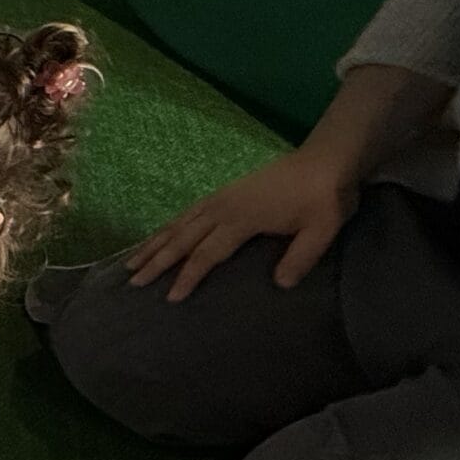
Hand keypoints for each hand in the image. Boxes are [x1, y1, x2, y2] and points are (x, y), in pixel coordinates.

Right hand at [127, 149, 357, 301]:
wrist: (327, 160)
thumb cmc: (325, 197)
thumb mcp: (322, 229)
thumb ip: (301, 257)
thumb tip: (280, 285)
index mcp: (242, 219)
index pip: (207, 254)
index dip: (187, 276)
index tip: (170, 298)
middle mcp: (222, 209)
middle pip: (182, 238)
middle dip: (157, 261)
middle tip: (133, 281)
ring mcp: (221, 199)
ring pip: (179, 224)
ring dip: (154, 243)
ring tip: (131, 262)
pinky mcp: (224, 193)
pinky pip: (187, 213)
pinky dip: (168, 227)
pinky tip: (161, 235)